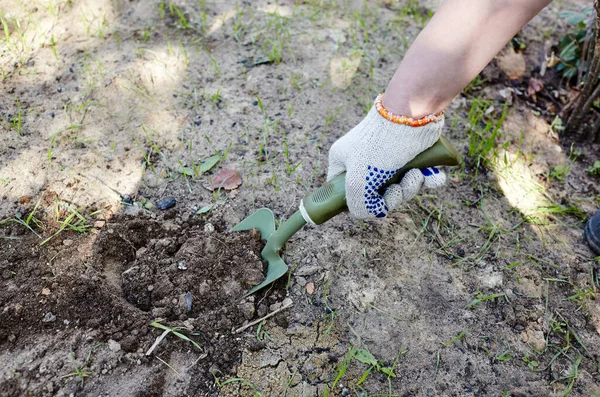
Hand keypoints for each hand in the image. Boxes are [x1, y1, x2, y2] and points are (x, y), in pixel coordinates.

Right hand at [327, 103, 445, 218]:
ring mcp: (389, 156)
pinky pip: (421, 176)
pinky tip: (433, 176)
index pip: (345, 192)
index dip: (360, 203)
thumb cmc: (379, 147)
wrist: (411, 114)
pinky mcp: (413, 152)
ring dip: (411, 187)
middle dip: (394, 196)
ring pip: (401, 186)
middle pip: (378, 194)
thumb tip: (375, 211)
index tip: (374, 204)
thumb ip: (359, 205)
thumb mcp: (359, 182)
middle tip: (399, 187)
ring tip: (416, 175)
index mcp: (344, 162)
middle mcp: (365, 159)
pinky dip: (429, 180)